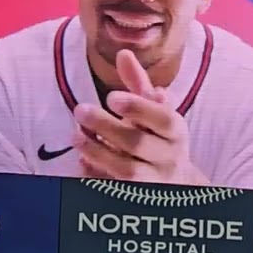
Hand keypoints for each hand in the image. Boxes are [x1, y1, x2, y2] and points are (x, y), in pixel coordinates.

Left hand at [72, 49, 208, 185]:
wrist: (177, 185)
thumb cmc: (160, 139)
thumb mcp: (156, 113)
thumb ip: (139, 85)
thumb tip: (123, 52)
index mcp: (176, 132)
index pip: (163, 119)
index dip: (138, 108)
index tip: (111, 96)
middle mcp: (169, 158)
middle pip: (138, 143)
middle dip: (107, 126)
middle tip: (79, 109)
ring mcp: (154, 182)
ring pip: (126, 170)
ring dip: (97, 151)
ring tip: (76, 135)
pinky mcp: (137, 200)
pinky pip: (114, 190)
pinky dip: (96, 176)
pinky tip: (81, 161)